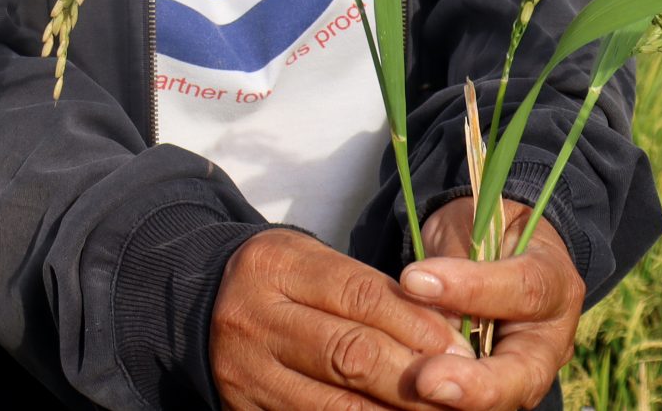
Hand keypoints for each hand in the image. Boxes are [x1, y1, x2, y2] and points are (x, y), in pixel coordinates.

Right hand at [210, 228, 474, 409]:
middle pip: (350, 355)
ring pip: (336, 407)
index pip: (359, 295)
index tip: (462, 348)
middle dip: (416, 379)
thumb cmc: (279, 283)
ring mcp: (246, 372)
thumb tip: (446, 339)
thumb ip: (372, 294)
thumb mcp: (314, 264)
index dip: (417, 325)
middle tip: (463, 390)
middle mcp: (255, 319)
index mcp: (276, 267)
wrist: (198, 304)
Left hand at [397, 199, 585, 410]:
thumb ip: (457, 257)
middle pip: (526, 373)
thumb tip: (422, 292)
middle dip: (478, 384)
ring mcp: (528, 370)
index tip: (414, 280)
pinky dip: (442, 403)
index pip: (523, 290)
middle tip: (427, 381)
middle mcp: (551, 337)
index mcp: (555, 281)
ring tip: (416, 388)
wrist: (496, 247)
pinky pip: (474, 403)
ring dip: (457, 398)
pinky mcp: (500, 388)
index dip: (471, 288)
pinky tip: (411, 396)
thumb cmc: (484, 229)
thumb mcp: (474, 223)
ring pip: (503, 399)